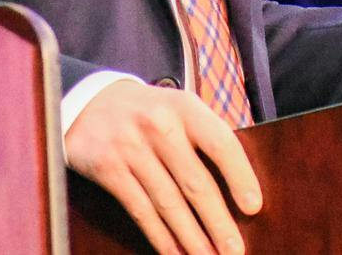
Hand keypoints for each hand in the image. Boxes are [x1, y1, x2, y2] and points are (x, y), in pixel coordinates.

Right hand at [64, 78, 262, 254]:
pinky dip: (161, 237)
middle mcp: (159, 126)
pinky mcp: (109, 170)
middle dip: (218, 222)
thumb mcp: (178, 107)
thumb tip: (240, 186)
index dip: (240, 176)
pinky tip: (176, 254)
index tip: (253, 207)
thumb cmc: (149, 111)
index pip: (220, 143)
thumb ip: (204, 137)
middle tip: (235, 250)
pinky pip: (141, 211)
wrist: (88, 102)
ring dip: (192, 237)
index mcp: (184, 107)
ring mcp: (131, 149)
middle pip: (195, 182)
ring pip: (168, 203)